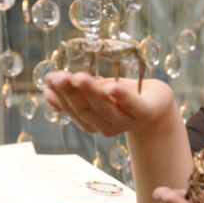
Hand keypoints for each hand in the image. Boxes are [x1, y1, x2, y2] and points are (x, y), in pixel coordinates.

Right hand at [43, 71, 177, 135]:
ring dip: (91, 92)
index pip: (73, 109)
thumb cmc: (122, 96)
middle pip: (87, 110)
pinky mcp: (145, 112)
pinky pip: (131, 104)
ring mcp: (127, 121)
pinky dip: (121, 96)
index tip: (50, 78)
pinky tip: (111, 86)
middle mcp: (107, 125)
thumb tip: (47, 92)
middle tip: (60, 77)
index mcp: (92, 122)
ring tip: (79, 77)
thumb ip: (75, 94)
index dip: (60, 95)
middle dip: (71, 93)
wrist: (156, 102)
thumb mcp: (96, 93)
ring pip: (106, 108)